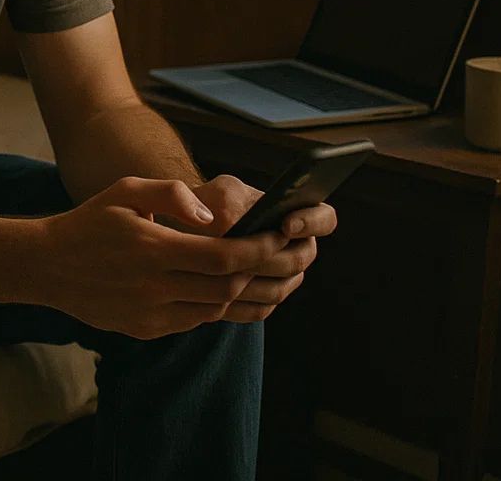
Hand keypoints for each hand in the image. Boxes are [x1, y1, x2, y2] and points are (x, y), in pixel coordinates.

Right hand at [35, 176, 290, 339]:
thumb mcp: (125, 191)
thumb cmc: (90, 222)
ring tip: (257, 271)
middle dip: (260, 270)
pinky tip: (219, 287)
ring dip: (240, 290)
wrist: (47, 265)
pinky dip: (214, 304)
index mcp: (152, 248)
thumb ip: (173, 194)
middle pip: (227, 287)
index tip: (278, 235)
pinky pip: (194, 320)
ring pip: (216, 309)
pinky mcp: (146, 329)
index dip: (259, 248)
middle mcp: (154, 286)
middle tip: (278, 253)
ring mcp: (150, 312)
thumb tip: (213, 217)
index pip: (224, 256)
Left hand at [182, 175, 338, 324]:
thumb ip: (202, 199)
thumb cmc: (191, 207)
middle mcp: (291, 246)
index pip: (324, 218)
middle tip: (243, 258)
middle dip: (273, 258)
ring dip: (254, 282)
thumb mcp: (192, 192)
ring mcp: (279, 276)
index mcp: (289, 212)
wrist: (176, 238)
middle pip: (301, 258)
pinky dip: (240, 302)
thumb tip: (214, 221)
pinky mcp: (260, 301)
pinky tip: (216, 295)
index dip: (312, 223)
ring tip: (225, 274)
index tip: (286, 225)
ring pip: (280, 287)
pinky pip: (260, 308)